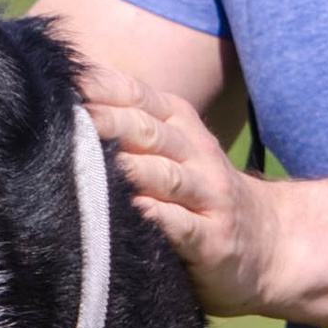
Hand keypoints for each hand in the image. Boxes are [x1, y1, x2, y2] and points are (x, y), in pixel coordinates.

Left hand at [74, 63, 284, 316]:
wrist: (272, 243)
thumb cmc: (199, 193)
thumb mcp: (173, 149)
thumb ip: (130, 127)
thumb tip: (59, 100)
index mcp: (180, 124)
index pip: (136, 95)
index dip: (98, 87)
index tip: (55, 83)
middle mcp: (196, 153)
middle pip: (146, 131)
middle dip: (103, 123)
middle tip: (60, 121)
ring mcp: (208, 196)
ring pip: (164, 175)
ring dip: (126, 169)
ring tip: (87, 165)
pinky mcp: (212, 240)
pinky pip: (181, 225)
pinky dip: (155, 217)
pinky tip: (131, 212)